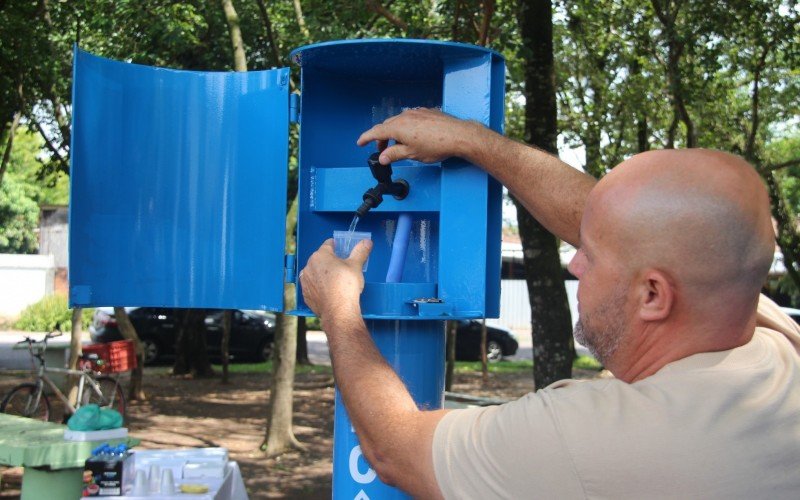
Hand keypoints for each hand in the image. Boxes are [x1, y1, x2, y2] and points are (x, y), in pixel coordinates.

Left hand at [299, 238, 372, 320]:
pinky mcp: (306, 294)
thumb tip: (367, 242)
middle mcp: (309, 266)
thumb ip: (360, 251)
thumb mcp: (356, 265)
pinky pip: (312, 287)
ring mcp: (305, 281)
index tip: (340, 248)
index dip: (335, 246)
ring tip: (335, 281)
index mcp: (320, 255)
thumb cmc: (346, 285)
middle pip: (320, 259)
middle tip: (341, 267)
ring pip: (315, 273)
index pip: (328, 245)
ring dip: (322, 274)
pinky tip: (329, 291)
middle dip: (329, 261)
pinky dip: (319, 287)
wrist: (338, 310)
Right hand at [357, 108, 480, 164]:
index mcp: (398, 127)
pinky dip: (406, 126)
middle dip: (382, 138)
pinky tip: (413, 135)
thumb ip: (394, 154)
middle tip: (382, 150)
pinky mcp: (426, 112)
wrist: (458, 136)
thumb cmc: (437, 145)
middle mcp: (405, 116)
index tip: (360, 142)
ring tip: (399, 145)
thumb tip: (383, 157)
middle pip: (387, 126)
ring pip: (399, 121)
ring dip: (395, 132)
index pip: (376, 132)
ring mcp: (416, 112)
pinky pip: (411, 118)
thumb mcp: (412, 154)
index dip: (366, 138)